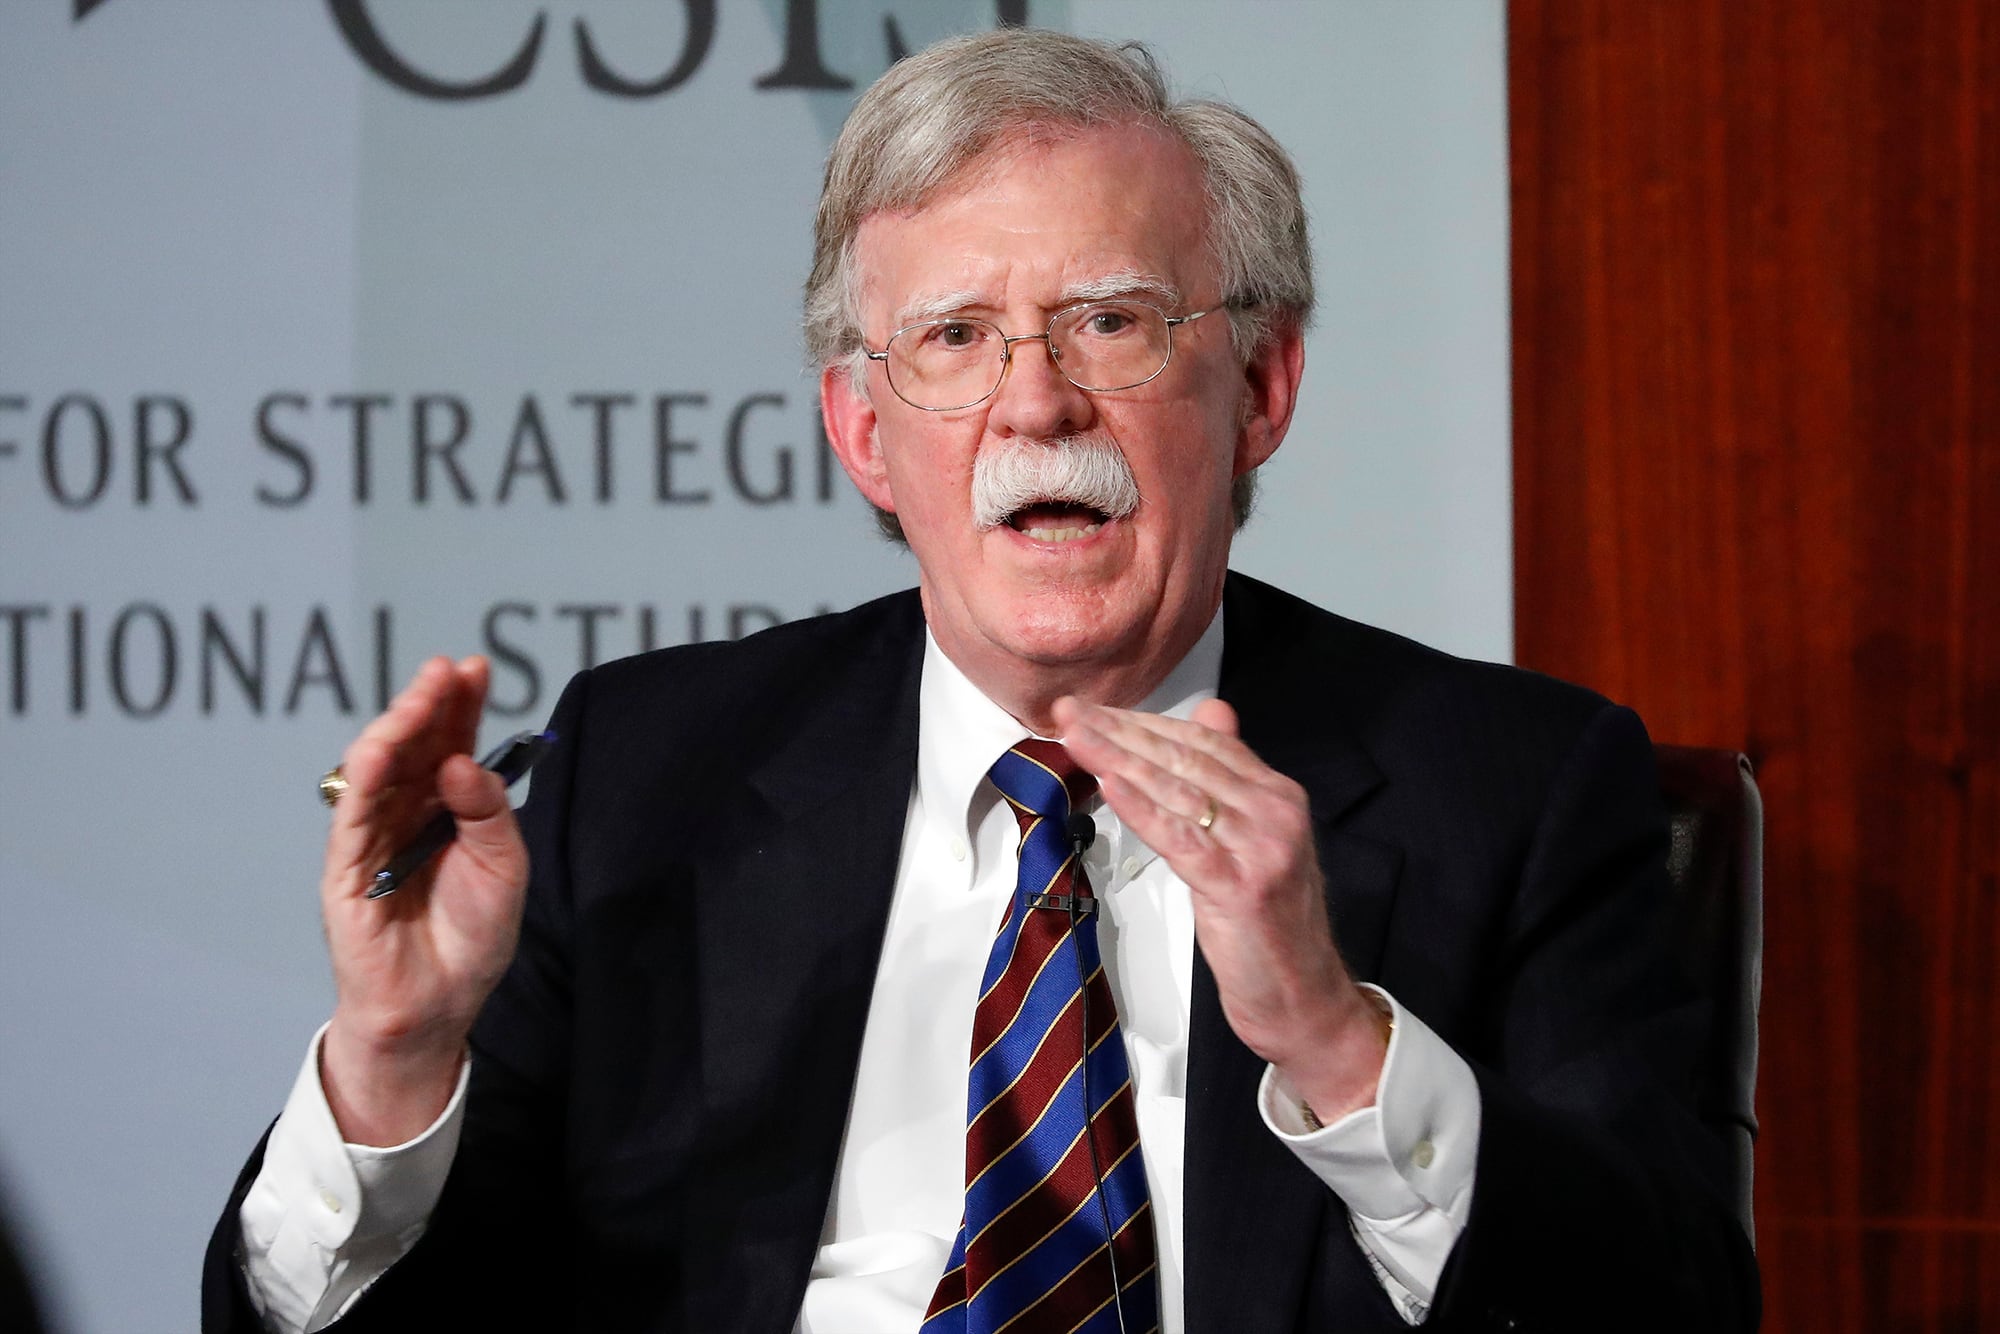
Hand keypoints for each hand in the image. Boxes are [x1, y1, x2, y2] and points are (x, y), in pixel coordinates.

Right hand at [318, 657, 530, 1144]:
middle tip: (448, 669)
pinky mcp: (346, 868)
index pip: (451, 744)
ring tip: (422, 696)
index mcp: (447, 809)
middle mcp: (407, 813)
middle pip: (414, 747)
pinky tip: (379, 747)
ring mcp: (373, 837)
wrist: (439, 1005)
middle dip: (430, 704)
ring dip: (398, 728)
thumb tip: (462, 761)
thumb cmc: (473, 938)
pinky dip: (362, 778)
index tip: (475, 668)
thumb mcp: (503, 867)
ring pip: (378, 770)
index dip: (460, 706)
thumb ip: (488, 813)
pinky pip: (351, 815)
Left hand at [1053, 696, 1388, 1120]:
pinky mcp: (1240, 885)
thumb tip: (1213, 713)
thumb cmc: (1271, 925)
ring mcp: (1261, 846)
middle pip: (1184, 757)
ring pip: (1177, 790)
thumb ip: (1233, 778)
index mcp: (1278, 794)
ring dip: (1118, 758)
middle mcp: (1274, 811)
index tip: (1094, 710)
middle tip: (1070, 711)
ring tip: (1075, 737)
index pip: (1203, 741)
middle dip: (1120, 731)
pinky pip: (1180, 837)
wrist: (1304, 998)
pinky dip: (1141, 808)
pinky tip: (1108, 785)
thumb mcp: (1255, 839)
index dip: (1143, 721)